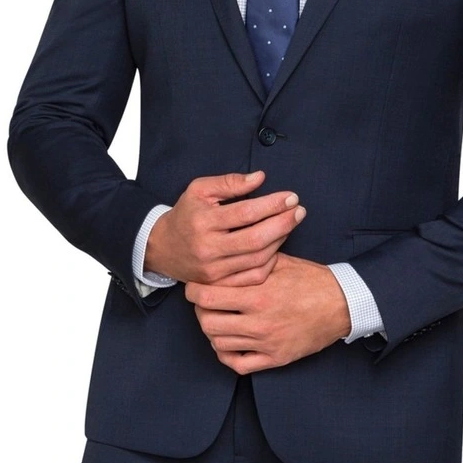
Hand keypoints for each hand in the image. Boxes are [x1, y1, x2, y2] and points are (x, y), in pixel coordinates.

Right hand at [145, 171, 305, 285]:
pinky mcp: (218, 284)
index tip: (291, 196)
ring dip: (279, 241)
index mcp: (203, 221)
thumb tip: (260, 178)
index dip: (272, 205)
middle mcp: (208, 248)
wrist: (163, 248)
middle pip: (255, 239)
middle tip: (299, 211)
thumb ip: (230, 182)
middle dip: (283, 224)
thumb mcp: (200, 190)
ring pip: (257, 259)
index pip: (245, 213)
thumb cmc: (186, 214)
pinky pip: (252, 276)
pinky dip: (269, 262)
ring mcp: (213, 270)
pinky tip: (277, 246)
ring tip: (290, 224)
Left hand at [186, 252, 351, 373]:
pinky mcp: (275, 358)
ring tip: (218, 319)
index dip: (194, 290)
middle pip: (207, 322)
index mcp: (258, 295)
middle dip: (200, 311)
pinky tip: (229, 343)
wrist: (342, 304)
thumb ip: (251, 260)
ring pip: (219, 344)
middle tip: (204, 303)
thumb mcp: (281, 261)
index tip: (194, 286)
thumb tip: (225, 253)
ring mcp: (266, 343)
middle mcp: (259, 321)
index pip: (207, 296)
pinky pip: (239, 365)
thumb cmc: (312, 280)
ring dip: (213, 331)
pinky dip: (227, 355)